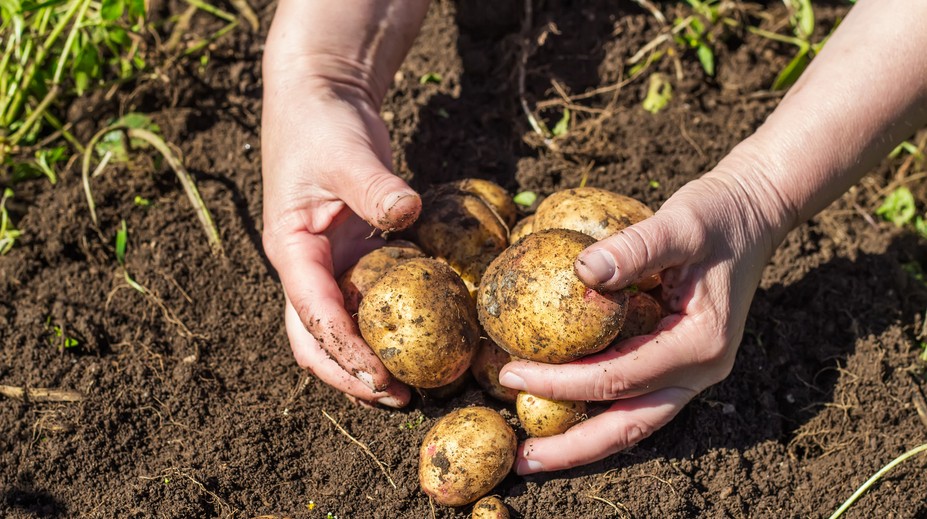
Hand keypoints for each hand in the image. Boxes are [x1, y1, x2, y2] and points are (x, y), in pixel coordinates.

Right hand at [262, 65, 419, 407]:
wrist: (320, 99)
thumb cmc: (324, 123)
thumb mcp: (347, 151)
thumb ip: (375, 185)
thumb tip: (407, 212)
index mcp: (292, 248)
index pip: (313, 312)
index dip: (345, 351)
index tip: (382, 378)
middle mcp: (304, 266)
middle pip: (314, 340)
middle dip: (349, 376)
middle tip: (398, 398)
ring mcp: (326, 265)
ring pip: (334, 330)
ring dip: (362, 363)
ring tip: (406, 389)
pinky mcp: (351, 257)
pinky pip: (360, 305)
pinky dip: (380, 331)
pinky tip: (414, 343)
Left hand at [498, 167, 790, 473]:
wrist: (753, 213)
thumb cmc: (717, 216)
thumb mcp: (679, 223)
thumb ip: (635, 247)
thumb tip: (581, 271)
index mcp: (700, 343)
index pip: (618, 377)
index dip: (561, 381)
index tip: (511, 372)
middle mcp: (700, 370)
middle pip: (630, 426)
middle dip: (574, 448)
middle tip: (522, 461)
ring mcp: (692, 372)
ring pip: (634, 422)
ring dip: (585, 441)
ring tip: (534, 453)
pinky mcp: (678, 361)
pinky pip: (635, 397)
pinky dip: (598, 409)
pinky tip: (561, 411)